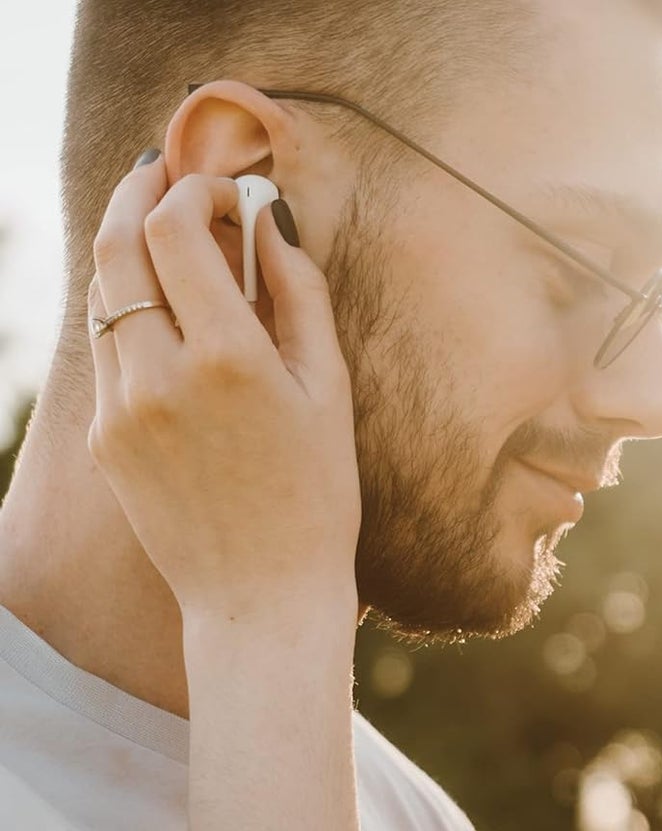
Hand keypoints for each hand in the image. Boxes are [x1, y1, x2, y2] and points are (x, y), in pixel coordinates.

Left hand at [87, 153, 360, 624]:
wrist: (263, 596)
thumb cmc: (317, 498)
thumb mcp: (331, 395)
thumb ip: (301, 297)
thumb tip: (270, 221)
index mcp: (229, 359)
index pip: (173, 228)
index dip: (191, 189)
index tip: (221, 192)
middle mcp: (161, 376)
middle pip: (116, 242)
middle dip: (137, 193)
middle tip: (164, 177)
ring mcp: (122, 409)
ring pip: (104, 295)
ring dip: (133, 257)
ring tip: (172, 251)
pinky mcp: (104, 439)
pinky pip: (108, 353)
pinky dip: (133, 318)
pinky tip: (171, 327)